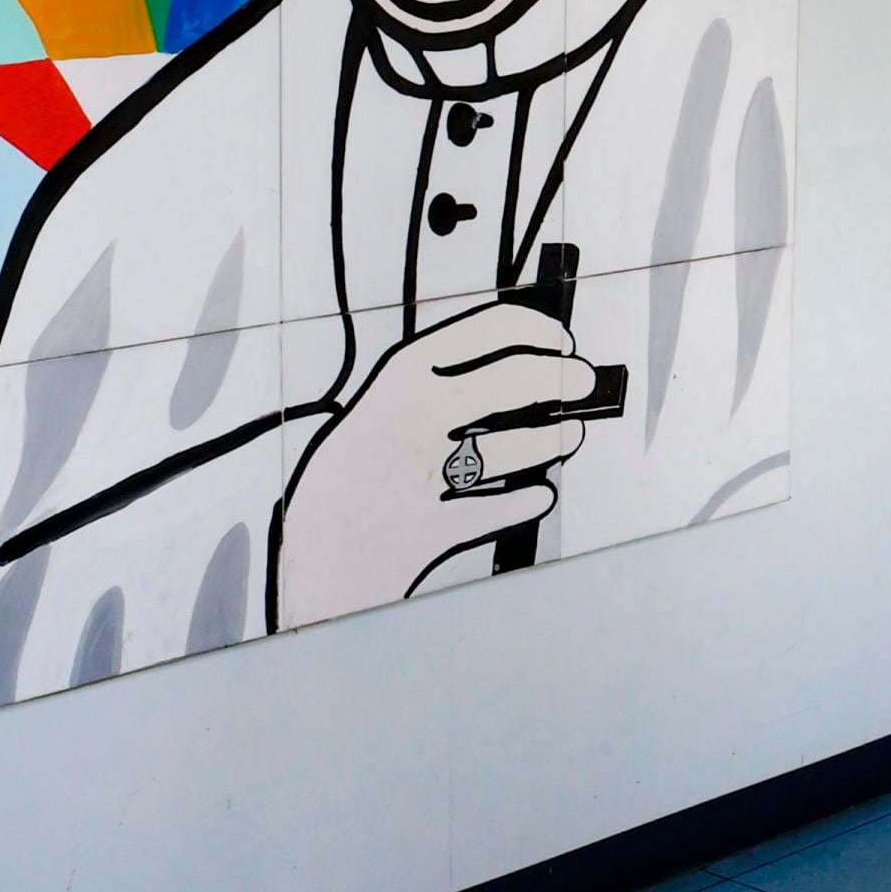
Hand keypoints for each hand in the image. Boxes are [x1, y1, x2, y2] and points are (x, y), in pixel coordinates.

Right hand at [274, 302, 600, 625]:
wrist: (309, 561)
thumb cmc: (344, 483)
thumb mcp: (371, 415)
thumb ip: (429, 391)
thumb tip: (505, 371)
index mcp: (397, 379)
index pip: (484, 330)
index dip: (534, 330)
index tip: (558, 339)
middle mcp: (414, 418)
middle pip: (512, 381)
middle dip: (560, 377)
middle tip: (581, 381)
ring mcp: (424, 475)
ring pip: (513, 446)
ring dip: (553, 439)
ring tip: (570, 434)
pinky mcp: (435, 527)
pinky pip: (500, 509)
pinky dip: (528, 500)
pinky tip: (541, 493)